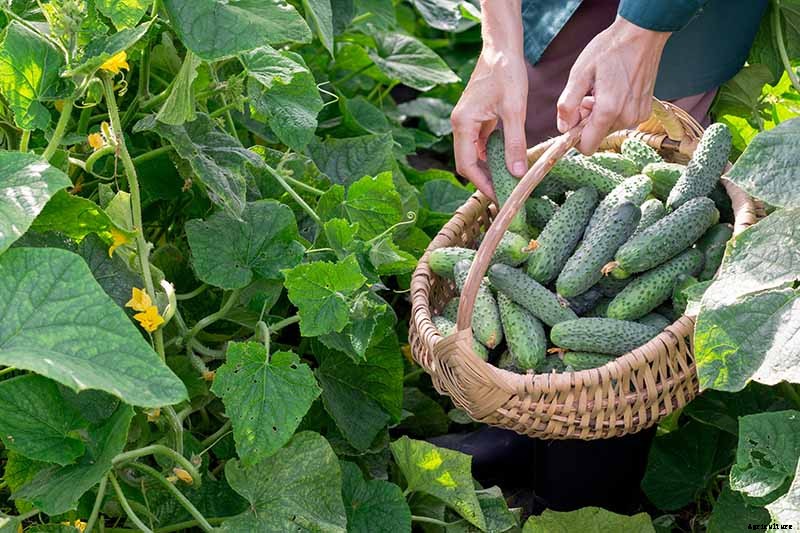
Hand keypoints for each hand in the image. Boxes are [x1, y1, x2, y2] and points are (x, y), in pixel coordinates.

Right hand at [451, 1, 527, 198]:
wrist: (501, 47)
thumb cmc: (506, 73)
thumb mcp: (514, 110)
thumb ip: (515, 143)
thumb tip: (517, 173)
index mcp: (463, 123)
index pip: (467, 165)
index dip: (482, 184)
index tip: (499, 196)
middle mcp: (459, 124)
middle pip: (467, 162)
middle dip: (484, 180)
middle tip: (504, 194)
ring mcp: (466, 121)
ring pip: (473, 154)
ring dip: (487, 169)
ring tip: (507, 181)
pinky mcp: (475, 118)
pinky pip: (480, 144)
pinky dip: (491, 155)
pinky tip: (506, 161)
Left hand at [557, 16, 670, 153]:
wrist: (641, 34)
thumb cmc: (609, 50)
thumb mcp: (579, 73)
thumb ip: (567, 104)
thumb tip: (563, 128)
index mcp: (608, 111)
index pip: (587, 147)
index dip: (575, 137)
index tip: (573, 118)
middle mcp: (626, 118)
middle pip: (597, 136)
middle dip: (587, 121)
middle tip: (588, 95)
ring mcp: (638, 115)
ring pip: (608, 128)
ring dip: (599, 114)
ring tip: (601, 90)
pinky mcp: (645, 110)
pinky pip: (621, 120)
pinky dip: (613, 110)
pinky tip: (614, 90)